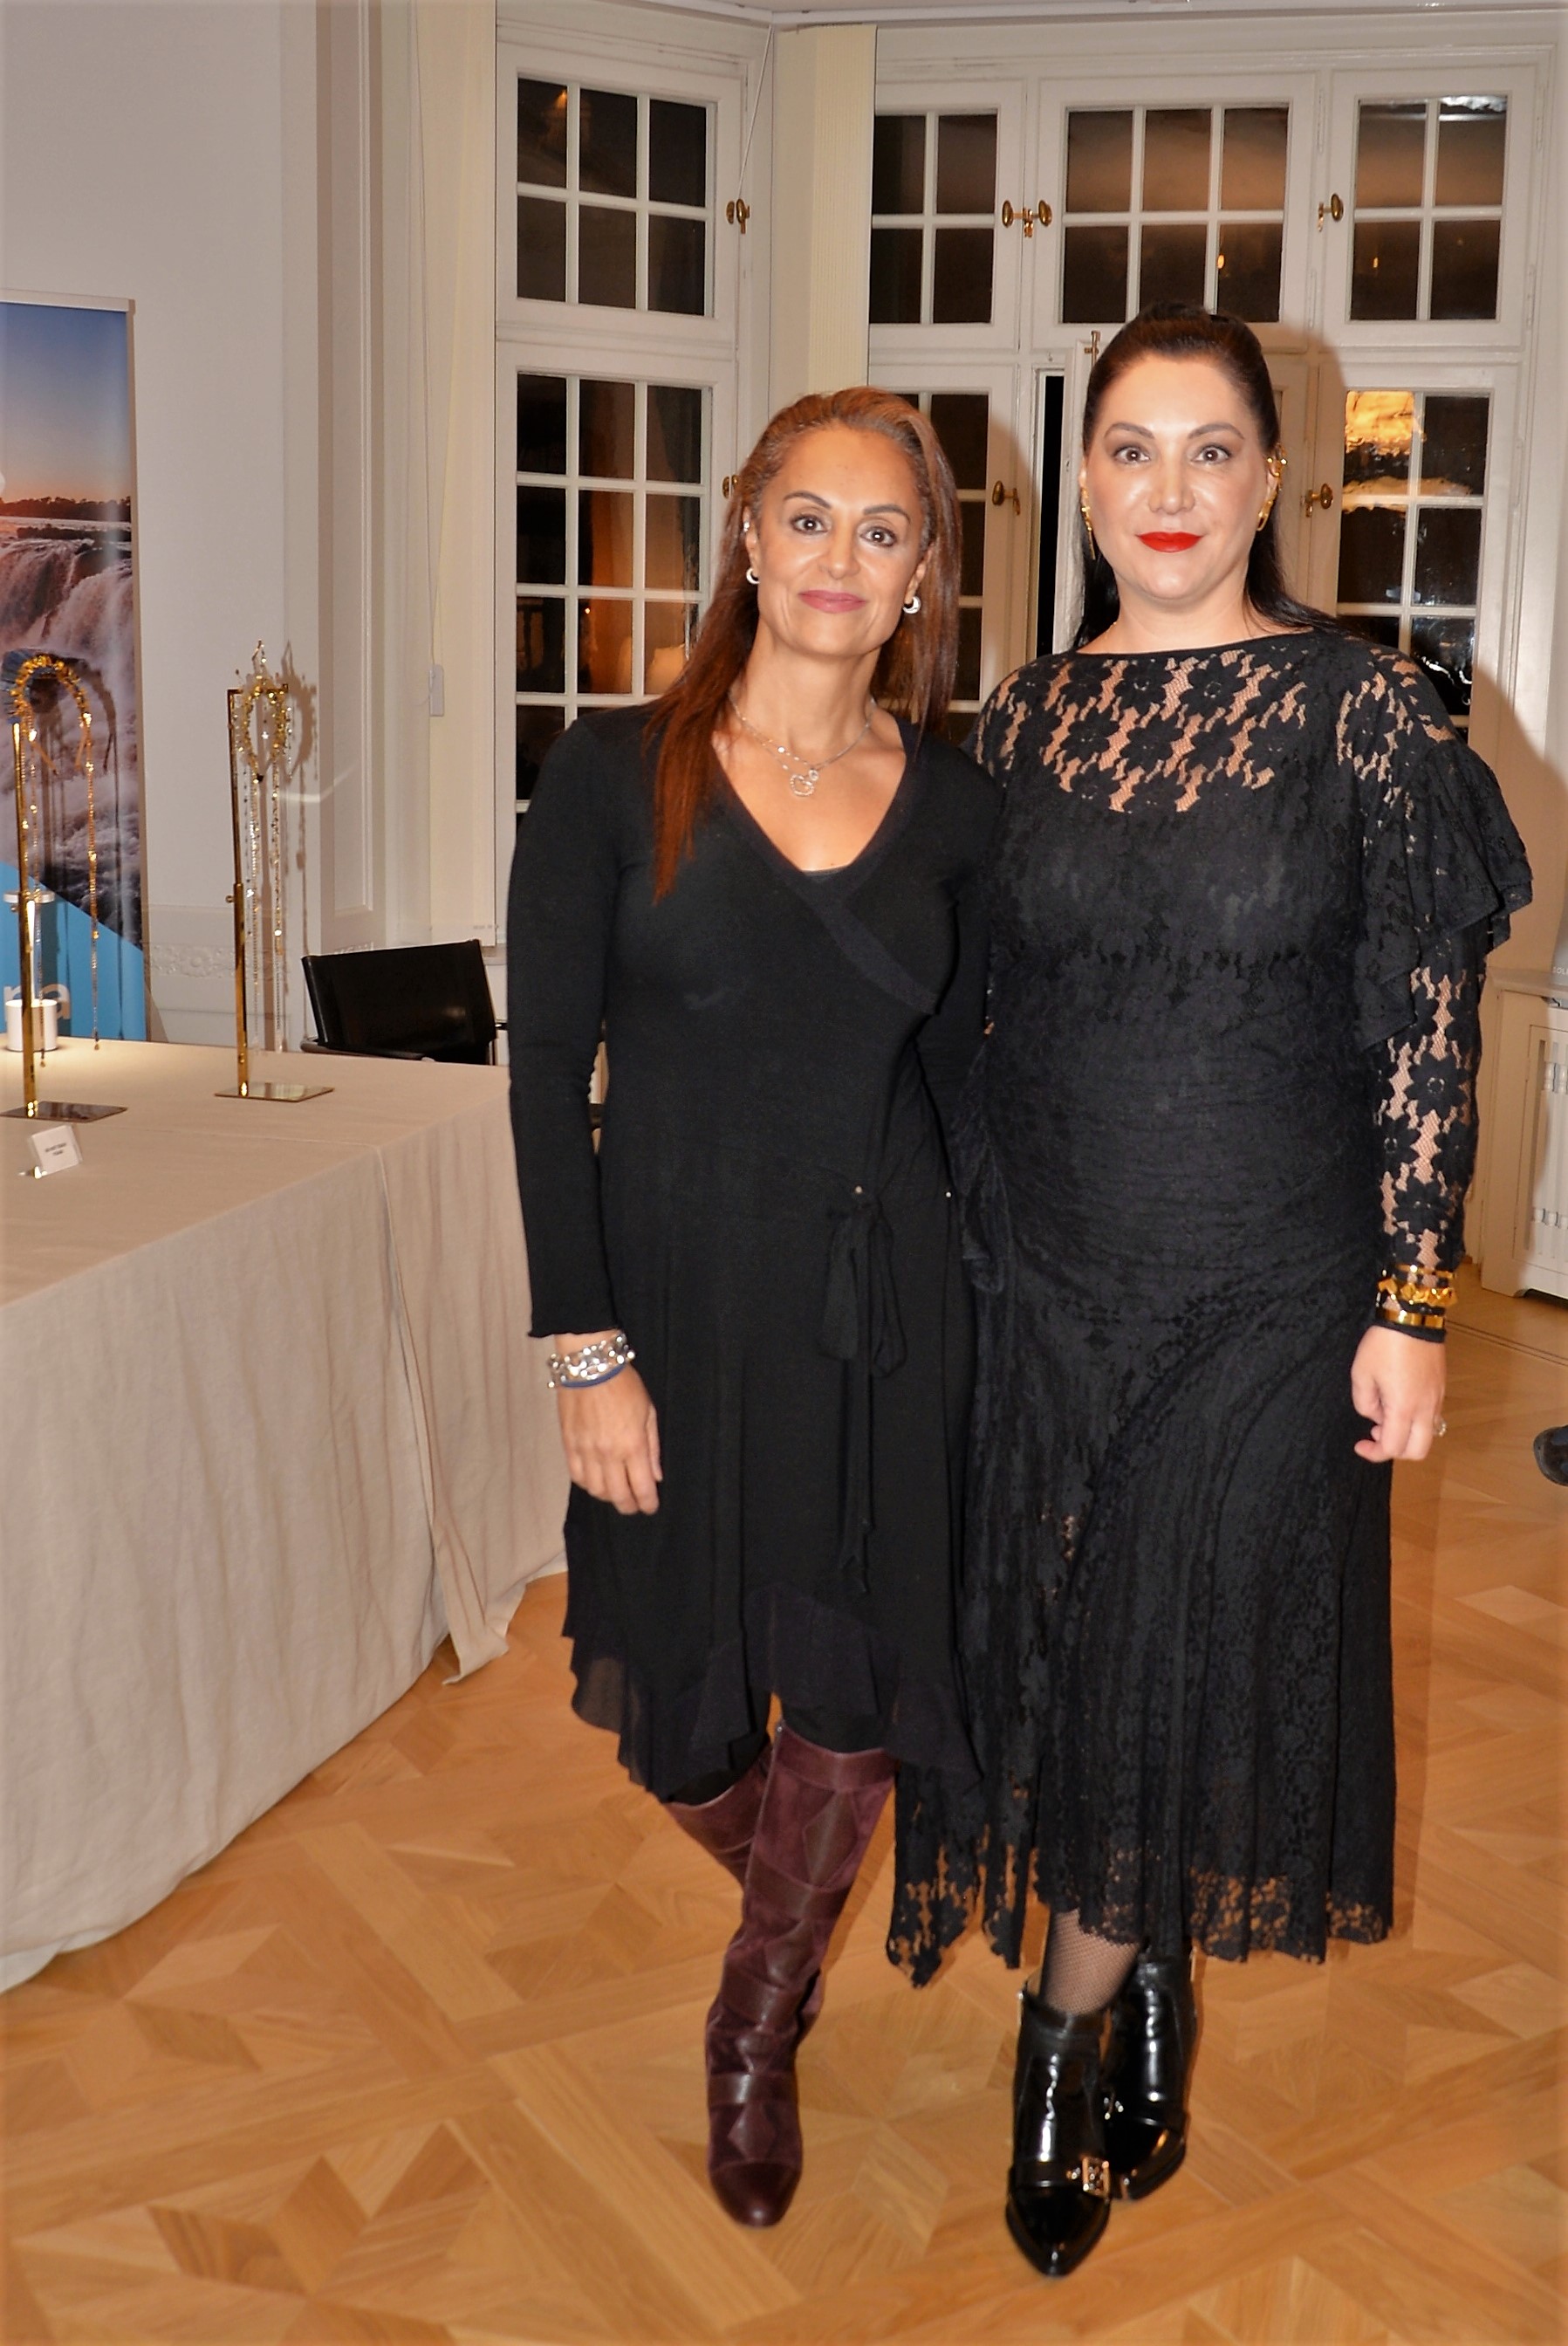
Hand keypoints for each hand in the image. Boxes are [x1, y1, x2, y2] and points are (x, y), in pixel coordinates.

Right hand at [556, 1357, 661, 1513]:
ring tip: (616, 1493)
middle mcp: (608, 1453)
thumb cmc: (623, 1385)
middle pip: (618, 1496)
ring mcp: (586, 1451)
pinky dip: (587, 1485)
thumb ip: (653, 1447)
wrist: (590, 1367)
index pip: (642, 1488)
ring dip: (608, 1497)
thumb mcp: (648, 1412)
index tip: (650, 1507)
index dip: (648, 1503)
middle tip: (634, 1506)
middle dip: (629, 1506)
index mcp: (632, 1445)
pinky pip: (577, 1476)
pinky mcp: (569, 1446)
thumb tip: (655, 1475)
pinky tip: (595, 1481)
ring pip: (596, 1491)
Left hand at [1350, 1325, 1446, 1462]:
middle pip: (1418, 1451)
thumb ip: (1364, 1403)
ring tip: (1385, 1415)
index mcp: (1404, 1408)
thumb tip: (1375, 1415)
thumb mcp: (1361, 1374)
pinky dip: (1415, 1422)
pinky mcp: (1441, 1389)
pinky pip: (1431, 1418)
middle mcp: (1425, 1409)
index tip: (1360, 1445)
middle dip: (1395, 1450)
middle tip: (1375, 1434)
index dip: (1374, 1453)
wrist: (1413, 1318)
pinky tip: (1398, 1403)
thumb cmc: (1384, 1344)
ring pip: (1427, 1436)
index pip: (1392, 1447)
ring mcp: (1437, 1400)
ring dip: (1406, 1436)